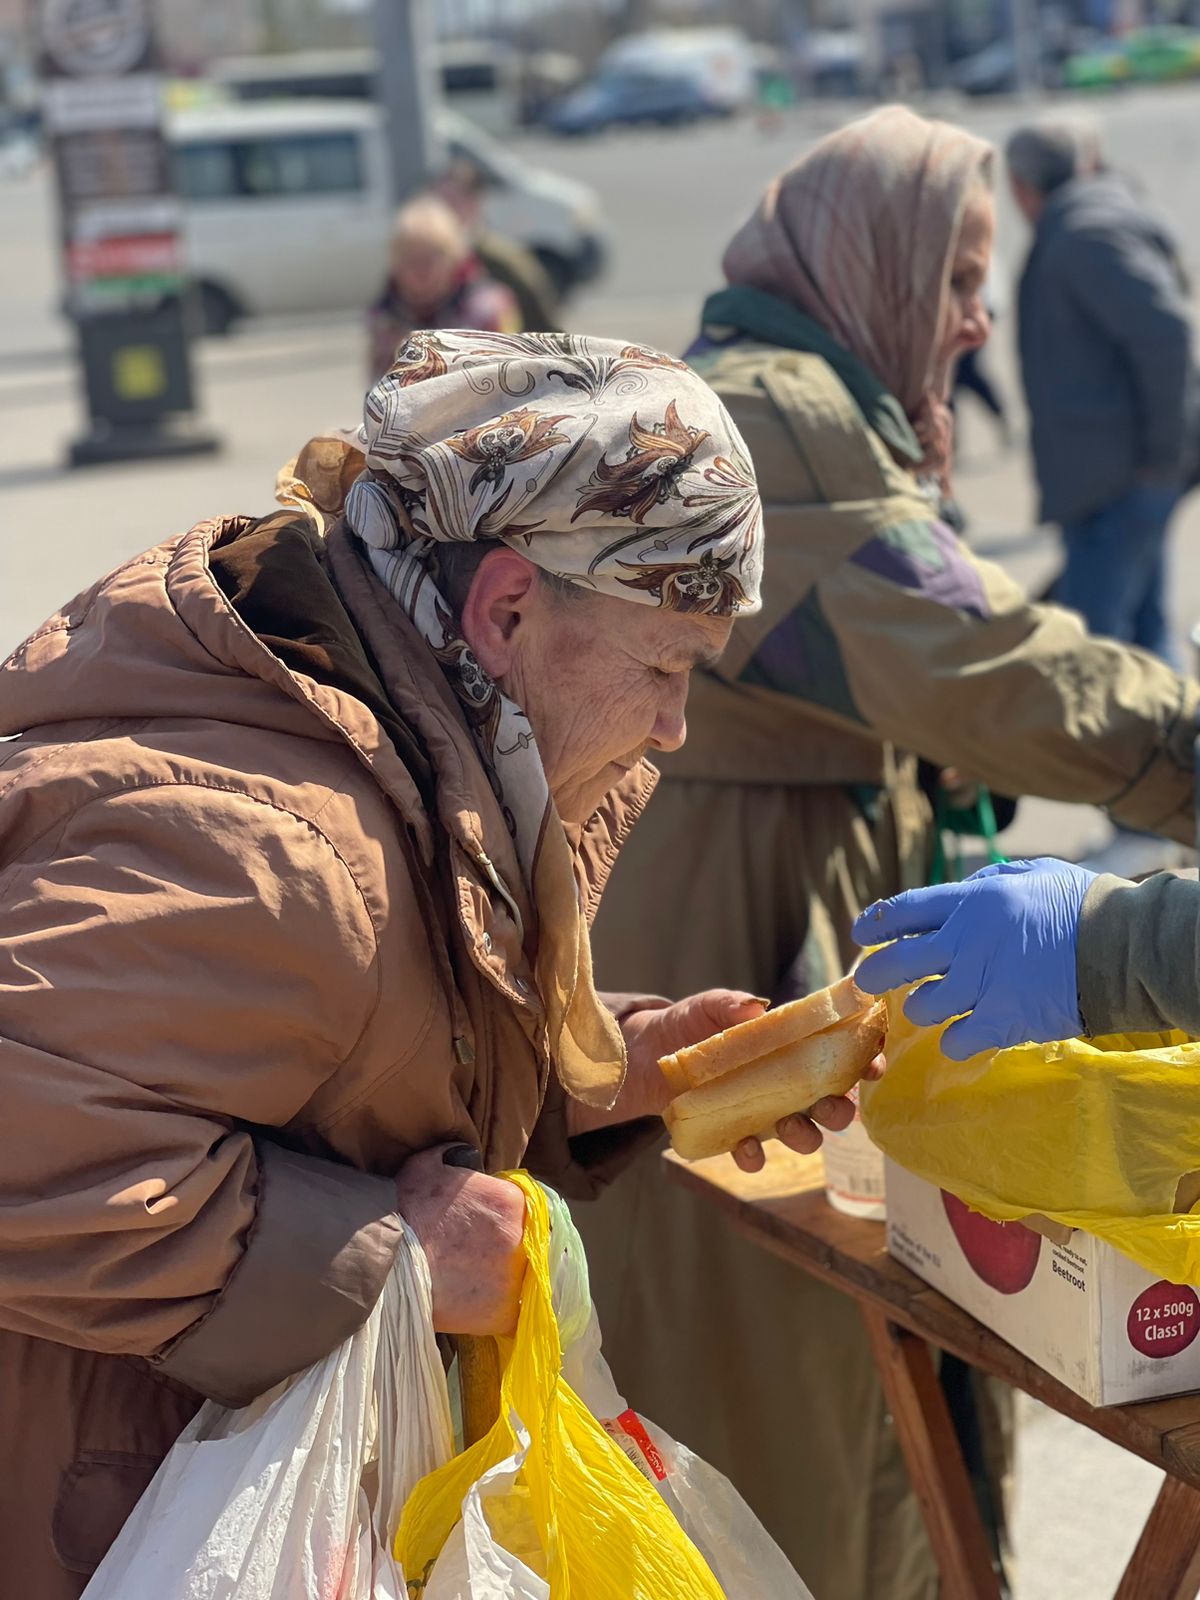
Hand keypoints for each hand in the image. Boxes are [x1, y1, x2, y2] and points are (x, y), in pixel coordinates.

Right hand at [394, 1145, 525, 1336]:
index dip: (509, 1218)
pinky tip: (481, 1306)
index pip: (528, 1209)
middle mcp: (521, 1236)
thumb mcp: (428, 1166)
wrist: (386, 1264)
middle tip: (484, 1257)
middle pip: (530, 1243)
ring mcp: (515, 1276)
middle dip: (512, 1248)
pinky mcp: (506, 1313)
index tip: (491, 1228)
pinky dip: (502, 1311)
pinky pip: (516, 1313)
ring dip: (509, 1280)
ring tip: (480, 1284)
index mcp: (511, 1200)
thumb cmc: (404, 1212)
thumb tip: (464, 1154)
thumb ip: (454, 1156)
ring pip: (526, 1278)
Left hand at [623, 990, 878, 1175]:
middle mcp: (787, 1085)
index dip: (865, 1061)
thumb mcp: (708, 1006)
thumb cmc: (688, 1024)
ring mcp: (764, 1113)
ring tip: (793, 1129)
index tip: (874, 1064)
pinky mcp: (735, 1134)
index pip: (841, 1056)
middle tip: (836, 1106)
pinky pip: (753, 1153)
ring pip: (802, 1134)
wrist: (647, 1056)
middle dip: (841, 1110)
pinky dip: (754, 1156)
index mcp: (793, 1049)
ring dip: (806, 1137)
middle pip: (831, 1103)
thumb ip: (730, 1003)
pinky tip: (746, 1149)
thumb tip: (755, 1006)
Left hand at [851, 858, 1095, 1060]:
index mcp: (971, 902)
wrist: (1121, 947)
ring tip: (937, 1003)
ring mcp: (981, 985)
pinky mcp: (1002, 1021)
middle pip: (894, 962)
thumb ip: (988, 881)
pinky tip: (963, 1033)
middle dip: (874, 974)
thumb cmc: (1081, 905)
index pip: (902, 910)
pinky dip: (953, 1039)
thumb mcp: (1031, 874)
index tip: (861, 933)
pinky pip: (954, 1040)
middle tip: (870, 981)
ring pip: (921, 1006)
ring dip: (923, 1007)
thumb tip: (960, 889)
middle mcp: (966, 942)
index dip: (874, 923)